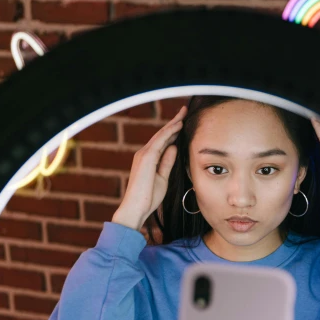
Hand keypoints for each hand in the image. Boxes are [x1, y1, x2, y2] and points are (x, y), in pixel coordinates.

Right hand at [112, 105, 186, 229]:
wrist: (136, 208)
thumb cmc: (147, 197)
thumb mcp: (162, 177)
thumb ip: (167, 162)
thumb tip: (174, 148)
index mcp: (148, 159)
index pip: (163, 141)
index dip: (173, 131)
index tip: (182, 123)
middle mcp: (144, 153)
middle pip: (161, 135)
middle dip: (173, 123)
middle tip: (184, 111)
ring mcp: (144, 154)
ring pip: (161, 135)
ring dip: (172, 124)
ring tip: (183, 114)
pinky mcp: (146, 157)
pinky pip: (159, 141)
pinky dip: (169, 132)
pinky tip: (178, 126)